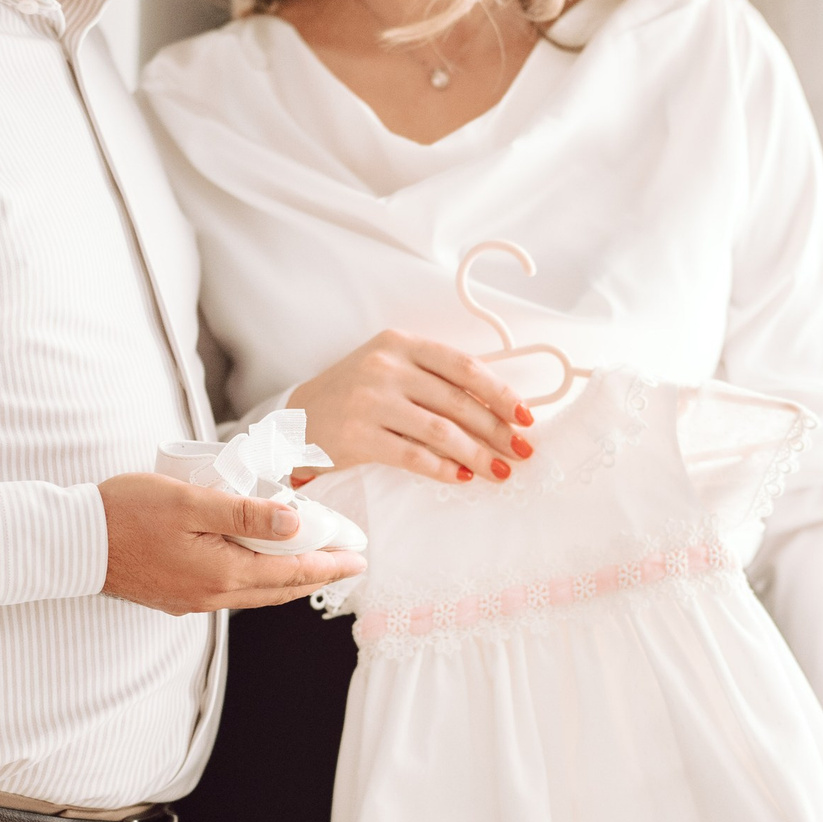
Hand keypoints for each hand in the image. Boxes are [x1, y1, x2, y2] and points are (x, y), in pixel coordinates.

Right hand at [97, 472, 363, 613]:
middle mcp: (213, 596)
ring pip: (258, 594)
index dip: (330, 565)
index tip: (360, 561)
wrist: (73, 543)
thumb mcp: (190, 502)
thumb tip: (295, 524)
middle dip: (318, 576)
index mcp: (222, 573)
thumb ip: (244, 513)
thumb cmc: (126, 513)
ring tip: (313, 564)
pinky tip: (260, 567)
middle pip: (281, 589)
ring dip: (289, 580)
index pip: (293, 572)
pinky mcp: (178, 597)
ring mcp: (195, 600)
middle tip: (348, 563)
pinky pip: (233, 593)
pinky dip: (258, 581)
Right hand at [289, 333, 533, 485]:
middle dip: (497, 430)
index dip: (501, 393)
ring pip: (440, 430)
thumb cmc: (356, 395)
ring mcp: (369, 401)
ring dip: (478, 455)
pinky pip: (412, 456)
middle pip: (457, 401)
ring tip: (500, 471)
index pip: (464, 367)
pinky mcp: (356, 435)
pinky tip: (462, 477)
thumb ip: (433, 379)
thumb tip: (495, 409)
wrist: (296, 420)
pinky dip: (443, 469)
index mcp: (401, 344)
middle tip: (522, 451)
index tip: (526, 416)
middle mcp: (385, 367)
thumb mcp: (391, 369)